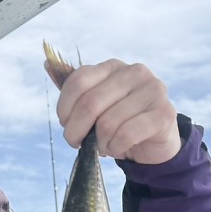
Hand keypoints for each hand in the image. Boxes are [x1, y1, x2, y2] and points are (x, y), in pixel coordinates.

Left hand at [53, 59, 180, 164]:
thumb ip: (76, 90)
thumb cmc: (119, 123)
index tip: (66, 125)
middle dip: (76, 131)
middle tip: (77, 143)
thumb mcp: (95, 106)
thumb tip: (46, 63)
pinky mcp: (164, 113)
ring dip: (99, 143)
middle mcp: (134, 72)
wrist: (153, 144)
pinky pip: (126, 134)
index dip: (64, 109)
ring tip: (104, 145)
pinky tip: (118, 148)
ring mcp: (153, 90)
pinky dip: (116, 147)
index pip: (77, 82)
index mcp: (113, 67)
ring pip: (108, 123)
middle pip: (90, 104)